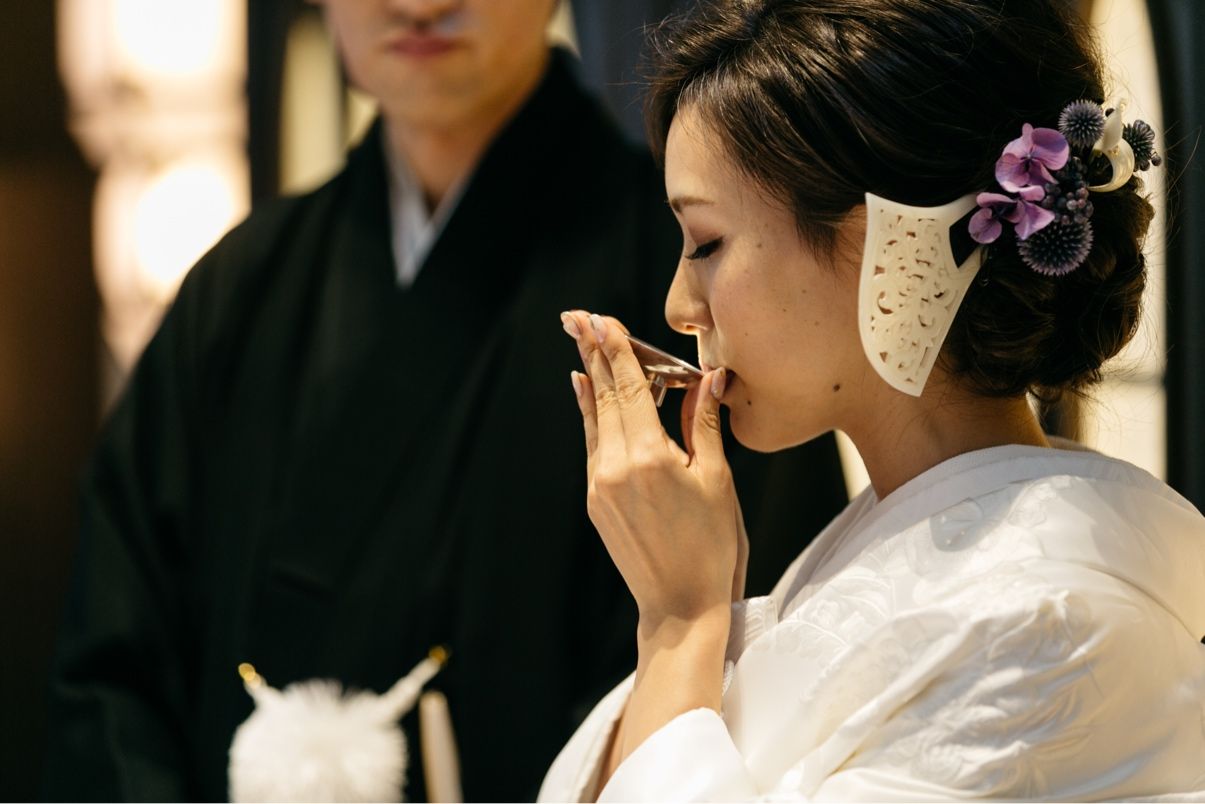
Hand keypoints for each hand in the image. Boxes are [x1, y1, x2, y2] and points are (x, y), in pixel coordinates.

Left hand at [561, 310, 744, 629]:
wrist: (681, 607)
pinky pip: (591, 445)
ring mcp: (599, 485)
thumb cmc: (713, 546)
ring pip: (594, 419)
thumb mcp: (717, 480)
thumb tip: (709, 378)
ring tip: (580, 343)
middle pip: (604, 396)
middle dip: (593, 353)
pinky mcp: (594, 501)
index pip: (631, 388)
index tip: (602, 318)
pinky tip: (584, 391)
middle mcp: (616, 467)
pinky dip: (589, 414)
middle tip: (578, 316)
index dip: (618, 350)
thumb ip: (705, 425)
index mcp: (650, 457)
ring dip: (590, 378)